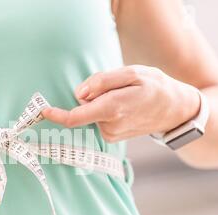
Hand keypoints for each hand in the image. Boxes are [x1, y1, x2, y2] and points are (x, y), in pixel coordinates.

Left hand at [42, 65, 200, 142]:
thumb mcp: (132, 73)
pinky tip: (124, 107)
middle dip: (90, 95)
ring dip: (100, 103)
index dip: (57, 114)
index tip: (42, 111)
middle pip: (83, 108)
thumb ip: (102, 82)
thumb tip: (78, 94)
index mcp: (112, 109)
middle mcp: (110, 126)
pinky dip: (104, 111)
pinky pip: (99, 119)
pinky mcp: (113, 137)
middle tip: (116, 86)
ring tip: (125, 97)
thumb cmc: (155, 87)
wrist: (175, 110)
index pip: (75, 117)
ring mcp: (111, 134)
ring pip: (91, 113)